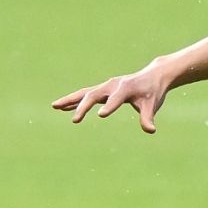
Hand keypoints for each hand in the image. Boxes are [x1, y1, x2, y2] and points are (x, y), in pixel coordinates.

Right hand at [53, 62, 172, 132]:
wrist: (153, 76)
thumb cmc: (153, 92)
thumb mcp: (152, 104)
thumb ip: (148, 117)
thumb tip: (150, 130)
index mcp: (126, 88)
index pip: (116, 98)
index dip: (110, 106)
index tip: (101, 116)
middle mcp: (113, 85)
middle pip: (95, 95)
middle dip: (84, 107)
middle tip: (75, 121)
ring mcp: (106, 87)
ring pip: (85, 93)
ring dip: (71, 100)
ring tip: (55, 106)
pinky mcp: (103, 90)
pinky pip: (86, 95)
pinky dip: (75, 101)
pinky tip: (63, 107)